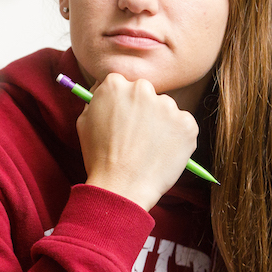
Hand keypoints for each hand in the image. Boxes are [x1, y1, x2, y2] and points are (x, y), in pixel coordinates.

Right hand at [77, 73, 198, 210]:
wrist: (121, 187)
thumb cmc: (99, 158)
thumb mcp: (84, 122)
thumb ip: (96, 100)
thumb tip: (103, 91)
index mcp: (115, 84)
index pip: (123, 84)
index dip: (123, 103)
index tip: (124, 117)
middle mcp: (142, 89)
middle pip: (146, 93)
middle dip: (143, 110)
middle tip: (137, 135)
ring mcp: (167, 106)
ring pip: (166, 109)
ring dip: (161, 124)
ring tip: (148, 149)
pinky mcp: (187, 124)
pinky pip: (184, 125)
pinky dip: (177, 138)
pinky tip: (162, 153)